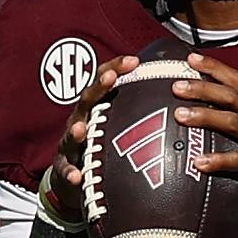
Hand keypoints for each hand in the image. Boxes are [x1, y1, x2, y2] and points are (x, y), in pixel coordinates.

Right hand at [37, 53, 137, 225]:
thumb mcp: (115, 126)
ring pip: (71, 135)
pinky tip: (76, 176)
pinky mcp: (62, 168)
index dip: (116, 68)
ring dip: (76, 131)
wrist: (72, 176)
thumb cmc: (100, 146)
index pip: (104, 81)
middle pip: (87, 100)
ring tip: (82, 129)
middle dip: (98, 87)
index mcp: (95, 108)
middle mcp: (80, 121)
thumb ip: (137, 113)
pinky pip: (64, 169)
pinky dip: (69, 173)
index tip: (134, 61)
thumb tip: (175, 98)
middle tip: (109, 77)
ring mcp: (70, 144)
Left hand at [171, 52, 237, 220]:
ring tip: (179, 116)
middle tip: (176, 85)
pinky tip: (198, 163)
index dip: (216, 68)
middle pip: (232, 96)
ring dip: (205, 116)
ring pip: (234, 122)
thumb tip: (214, 124)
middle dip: (203, 88)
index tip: (192, 58)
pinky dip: (218, 161)